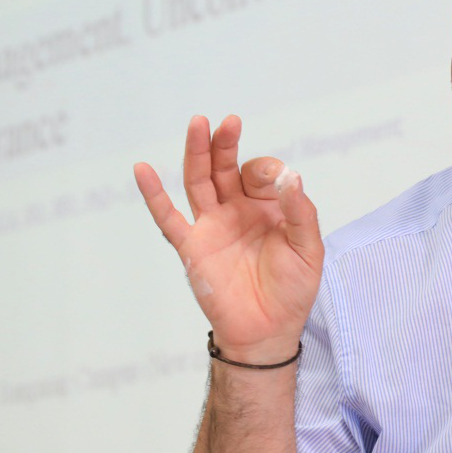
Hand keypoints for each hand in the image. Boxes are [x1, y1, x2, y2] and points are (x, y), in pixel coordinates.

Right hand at [133, 115, 322, 363]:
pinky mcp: (192, 247)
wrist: (268, 331)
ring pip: (198, 182)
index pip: (260, 174)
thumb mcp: (308, 249)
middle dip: (225, 144)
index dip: (268, 173)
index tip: (280, 183)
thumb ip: (301, 212)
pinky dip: (154, 194)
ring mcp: (212, 226)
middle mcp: (237, 210)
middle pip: (224, 167)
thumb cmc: (292, 290)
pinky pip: (169, 218)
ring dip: (196, 153)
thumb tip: (290, 177)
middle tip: (228, 122)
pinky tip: (143, 169)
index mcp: (266, 207)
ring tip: (198, 123)